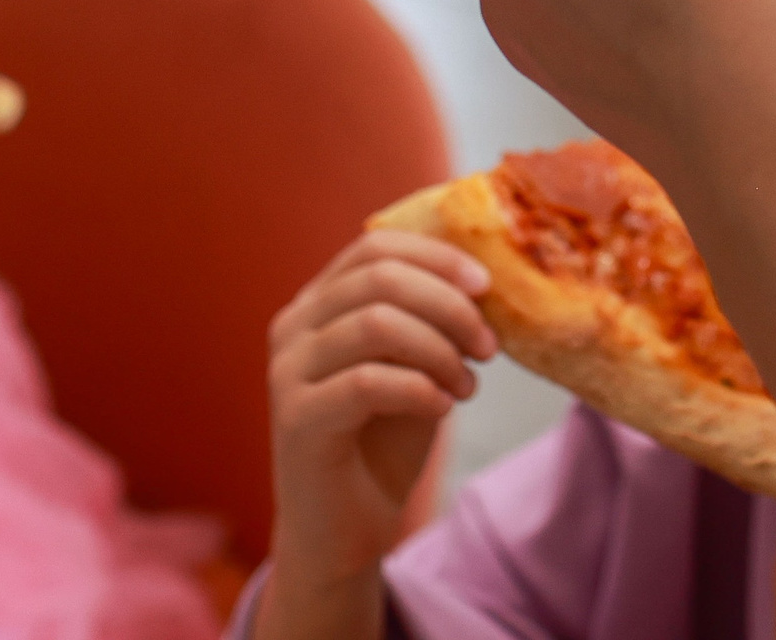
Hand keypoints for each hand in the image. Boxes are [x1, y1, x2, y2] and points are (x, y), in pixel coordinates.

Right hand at [264, 229, 496, 610]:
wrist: (344, 531)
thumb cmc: (383, 441)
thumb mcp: (415, 364)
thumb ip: (429, 317)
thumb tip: (480, 277)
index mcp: (319, 301)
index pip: (376, 245)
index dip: (437, 256)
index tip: (486, 285)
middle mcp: (294, 325)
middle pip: (379, 277)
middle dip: (449, 304)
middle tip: (487, 345)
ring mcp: (287, 371)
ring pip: (375, 323)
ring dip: (440, 350)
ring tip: (467, 385)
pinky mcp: (295, 418)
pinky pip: (367, 382)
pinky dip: (420, 389)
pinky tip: (443, 408)